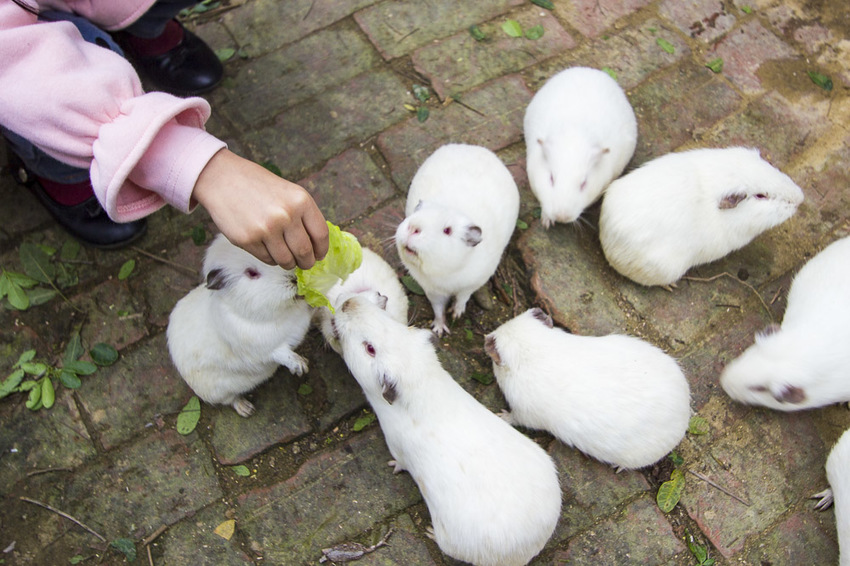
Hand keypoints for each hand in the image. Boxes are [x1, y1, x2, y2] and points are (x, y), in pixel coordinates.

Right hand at [192, 149, 328, 268]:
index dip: (321, 249)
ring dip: (288, 263)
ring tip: (286, 258)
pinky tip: (267, 248)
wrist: (222, 178)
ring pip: (286, 260)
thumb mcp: (288, 192)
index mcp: (301, 200)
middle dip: (306, 262)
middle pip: (305, 252)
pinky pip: (267, 260)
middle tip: (304, 263)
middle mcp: (286, 215)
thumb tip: (316, 245)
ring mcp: (267, 229)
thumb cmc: (258, 185)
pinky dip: (270, 259)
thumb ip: (303, 215)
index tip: (319, 255)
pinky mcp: (248, 240)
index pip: (321, 234)